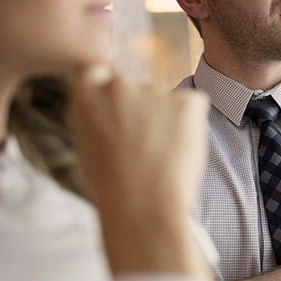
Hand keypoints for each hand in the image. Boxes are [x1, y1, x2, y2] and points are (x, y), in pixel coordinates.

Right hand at [67, 65, 210, 278]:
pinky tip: (180, 150)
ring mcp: (154, 90)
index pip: (100, 74)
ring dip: (169, 119)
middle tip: (145, 145)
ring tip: (161, 156)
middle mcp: (118, 84)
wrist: (142, 206)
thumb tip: (115, 115)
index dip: (113, 95)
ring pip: (167, 100)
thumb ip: (99, 120)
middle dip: (144, 109)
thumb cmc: (111, 188)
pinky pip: (194, 106)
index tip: (119, 116)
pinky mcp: (187, 102)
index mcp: (86, 94)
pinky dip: (193, 124)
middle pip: (137, 87)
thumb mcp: (86, 147)